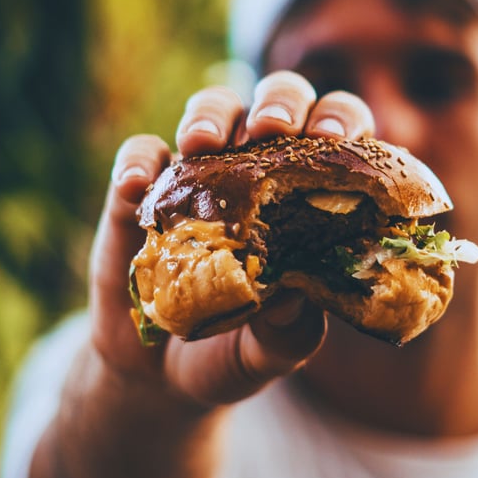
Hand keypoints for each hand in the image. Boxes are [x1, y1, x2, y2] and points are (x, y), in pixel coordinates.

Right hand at [30, 71, 375, 477]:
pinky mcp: (143, 194)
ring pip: (212, 111)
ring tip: (202, 143)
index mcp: (308, 197)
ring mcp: (199, 177)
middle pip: (278, 103)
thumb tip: (292, 295)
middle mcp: (259, 173)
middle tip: (271, 128)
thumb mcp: (273, 350)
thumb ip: (290, 330)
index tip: (331, 136)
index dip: (341, 122)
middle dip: (278, 102)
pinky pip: (140, 156)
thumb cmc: (237, 350)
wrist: (162, 375)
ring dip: (210, 115)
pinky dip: (138, 162)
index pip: (337, 138)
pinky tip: (137, 186)